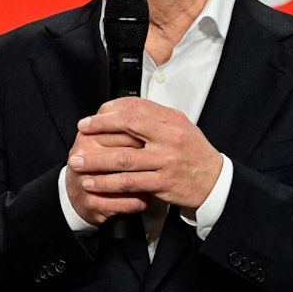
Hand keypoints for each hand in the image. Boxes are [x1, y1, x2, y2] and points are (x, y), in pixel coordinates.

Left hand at [66, 97, 221, 223]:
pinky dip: (107, 183)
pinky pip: (129, 182)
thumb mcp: (179, 127)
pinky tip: (92, 183)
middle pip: (127, 126)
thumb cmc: (192, 153)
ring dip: (96, 161)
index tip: (93, 117)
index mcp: (171, 120)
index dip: (110, 111)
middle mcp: (169, 137)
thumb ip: (154, 118)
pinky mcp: (163, 183)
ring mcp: (166, 160)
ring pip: (123, 159)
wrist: (215, 182)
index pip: (135, 107)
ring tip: (77, 162)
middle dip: (99, 129)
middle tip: (81, 132)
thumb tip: (122, 109)